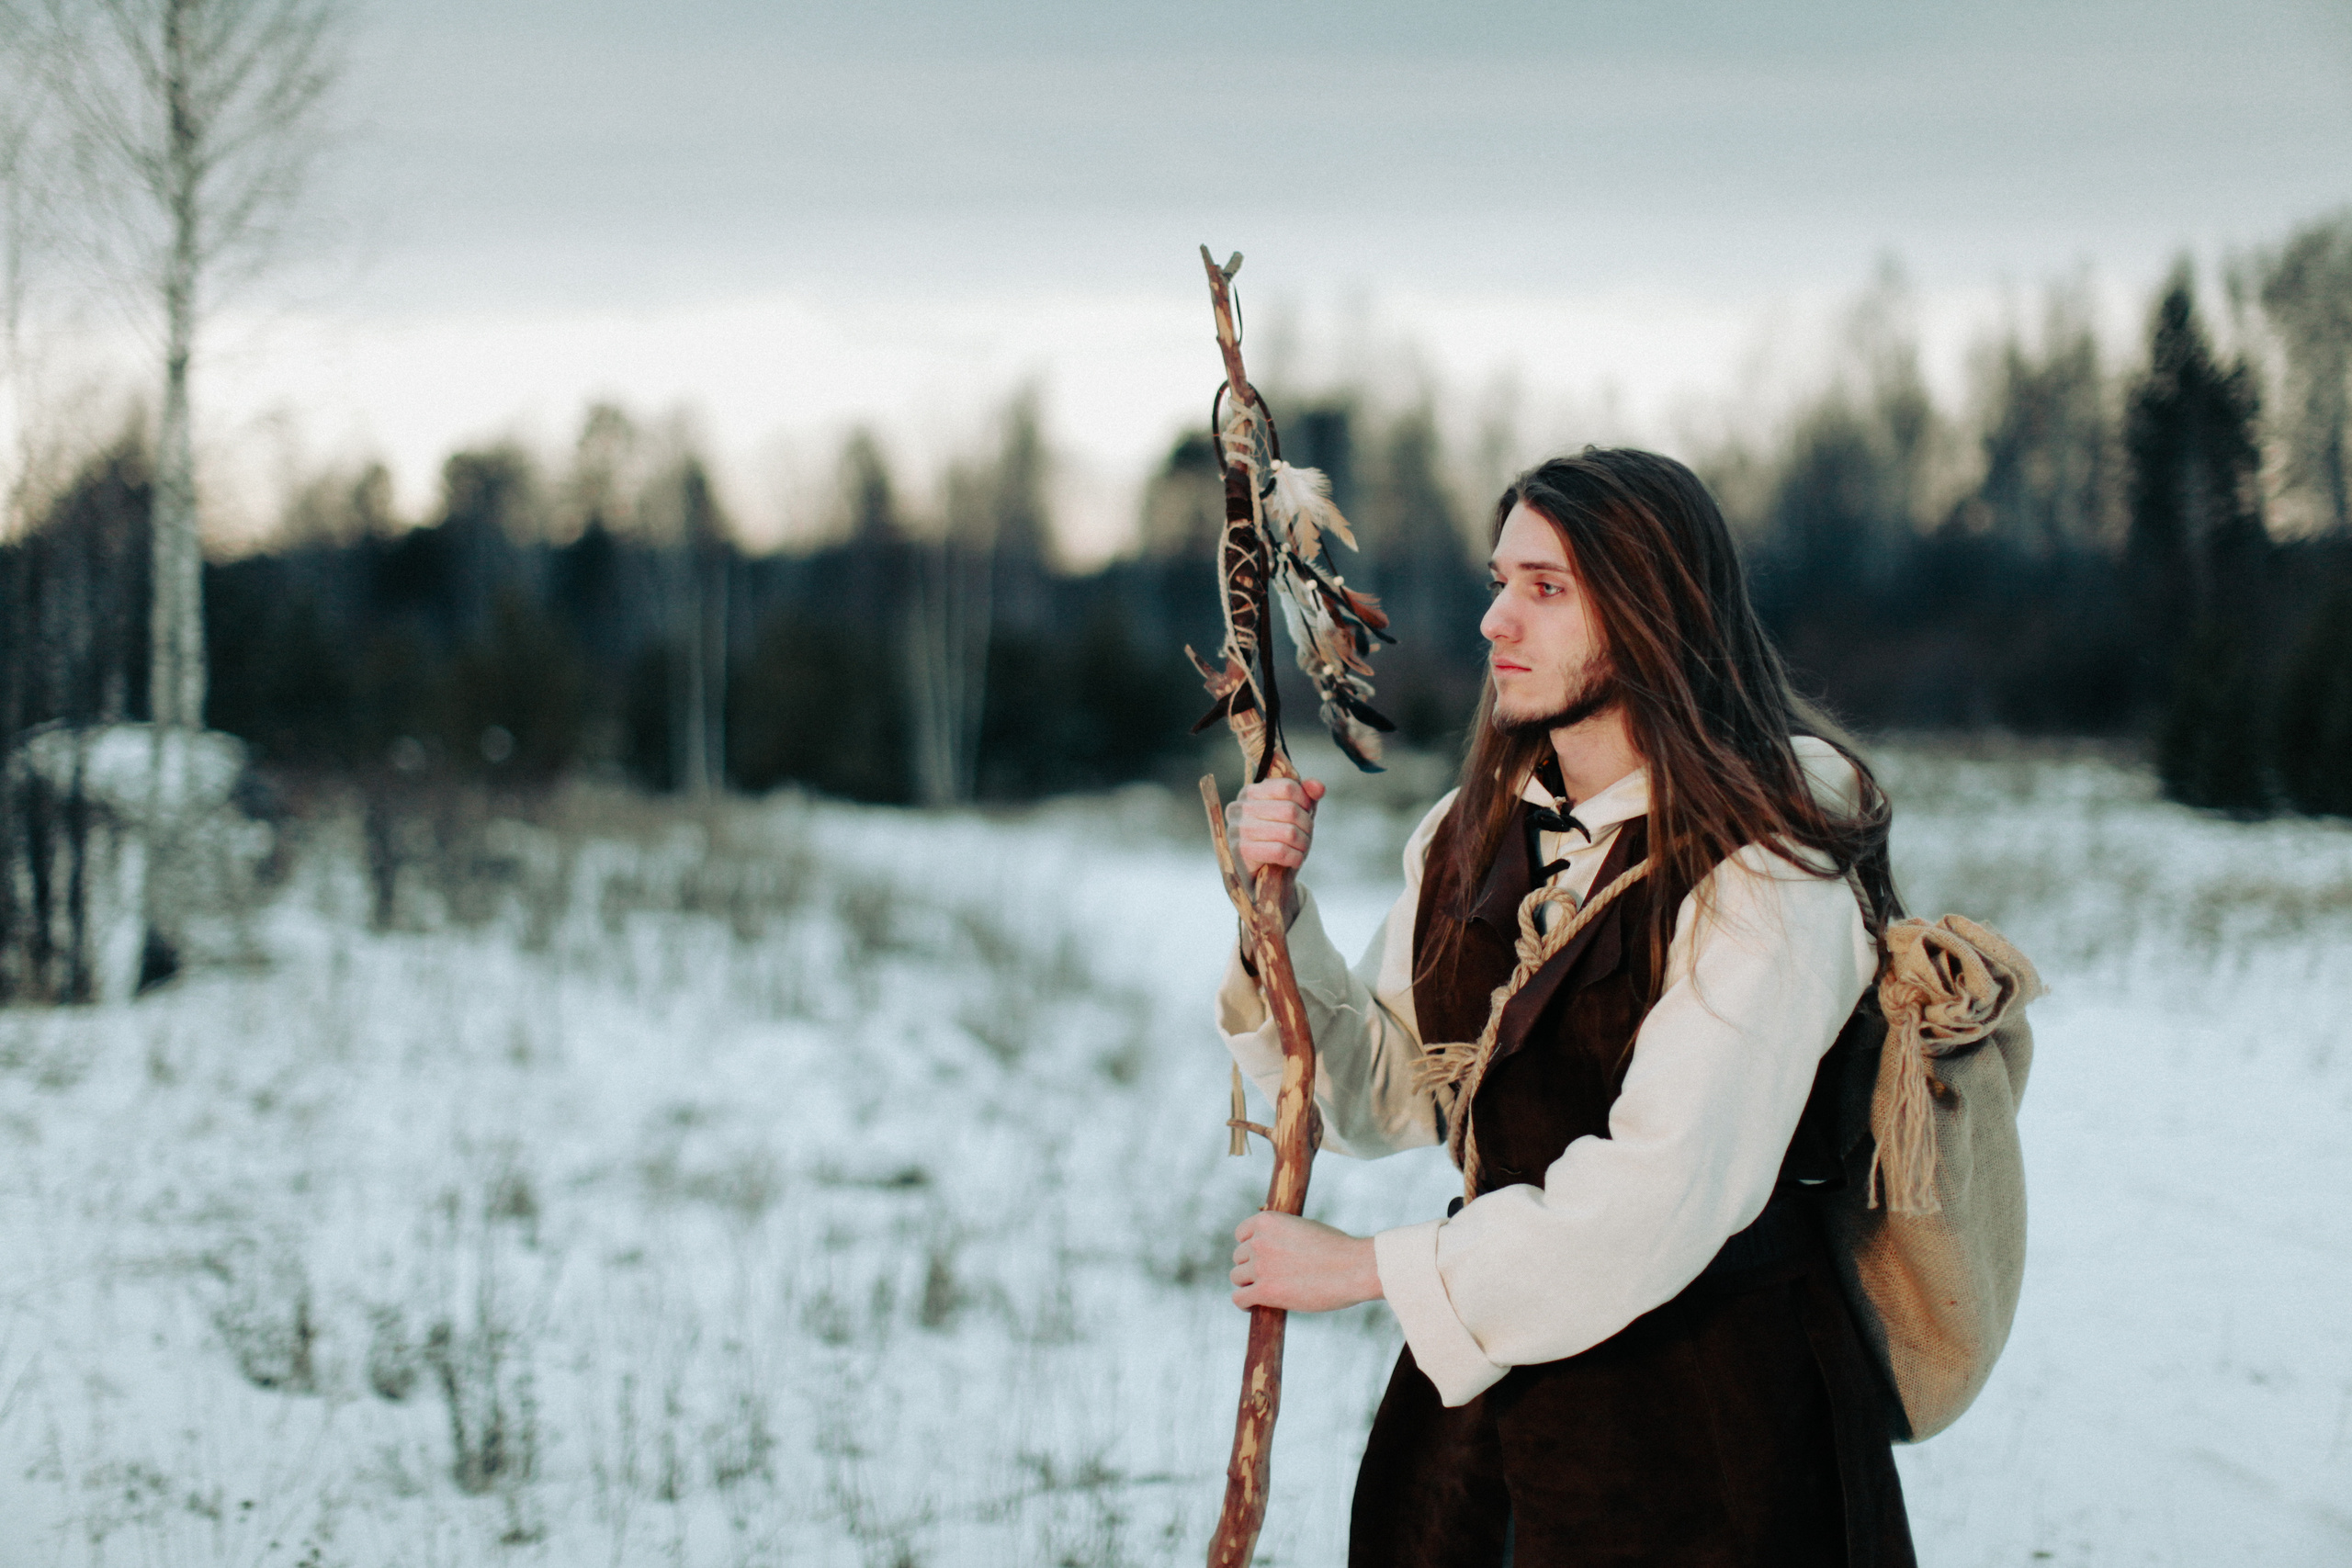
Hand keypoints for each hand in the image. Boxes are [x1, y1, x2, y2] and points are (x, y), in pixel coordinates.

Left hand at [1229, 1211, 1381, 1312]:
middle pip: (1238, 1257)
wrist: (1354, 1268)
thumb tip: (1272, 1246)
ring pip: (1237, 1277)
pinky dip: (1244, 1303)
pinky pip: (1239, 1298)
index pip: (1241, 1234)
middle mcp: (1259, 1241)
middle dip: (1251, 1266)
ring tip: (1264, 1291)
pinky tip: (1253, 1306)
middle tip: (1269, 1277)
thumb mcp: (1306, 1227)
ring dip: (1249, 1284)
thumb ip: (1284, 1234)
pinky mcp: (1266, 1291)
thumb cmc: (1338, 1248)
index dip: (1250, 1246)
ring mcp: (1260, 1266)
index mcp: (1268, 1221)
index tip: (1259, 1257)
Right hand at [1231, 777, 1324, 880]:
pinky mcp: (1241, 851)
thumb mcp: (1297, 816)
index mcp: (1250, 793)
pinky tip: (1294, 861)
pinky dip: (1295, 857)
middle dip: (1306, 826)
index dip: (1305, 801)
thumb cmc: (1281, 841)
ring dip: (1302, 844)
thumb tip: (1318, 787)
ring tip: (1301, 849)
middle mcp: (1239, 808)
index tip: (1306, 814)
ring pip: (1288, 832)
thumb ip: (1308, 797)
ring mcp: (1237, 829)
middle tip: (1306, 837)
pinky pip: (1279, 851)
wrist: (1266, 879)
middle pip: (1290, 810)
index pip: (1287, 787)